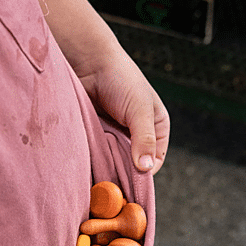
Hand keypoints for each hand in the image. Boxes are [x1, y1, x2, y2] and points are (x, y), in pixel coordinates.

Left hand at [77, 48, 169, 174]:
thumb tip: (145, 168)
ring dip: (108, 167)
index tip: (131, 183)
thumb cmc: (121, 79)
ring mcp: (115, 136)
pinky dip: (94, 160)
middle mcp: (137, 135)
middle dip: (124, 172)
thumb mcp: (139, 110)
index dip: (144, 174)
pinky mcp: (96, 135)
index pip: (155, 161)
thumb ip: (144, 139)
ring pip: (114, 162)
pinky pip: (97, 155)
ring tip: (100, 172)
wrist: (89, 62)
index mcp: (156, 128)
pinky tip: (89, 164)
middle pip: (133, 165)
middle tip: (113, 182)